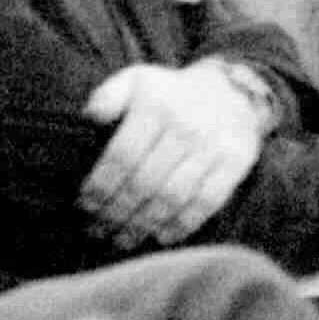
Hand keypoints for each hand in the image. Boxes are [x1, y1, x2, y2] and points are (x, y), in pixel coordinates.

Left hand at [78, 61, 260, 247]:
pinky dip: (181, 225)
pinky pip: (206, 203)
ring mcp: (212, 147)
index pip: (122, 155)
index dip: (101, 185)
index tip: (84, 205)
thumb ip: (109, 95)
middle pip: (145, 182)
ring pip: (172, 198)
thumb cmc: (170, 94)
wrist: (230, 92)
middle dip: (117, 212)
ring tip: (122, 239)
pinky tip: (160, 237)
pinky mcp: (235, 164)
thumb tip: (90, 117)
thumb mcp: (137, 79)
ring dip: (144, 224)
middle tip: (98, 230)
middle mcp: (185, 126)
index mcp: (155, 105)